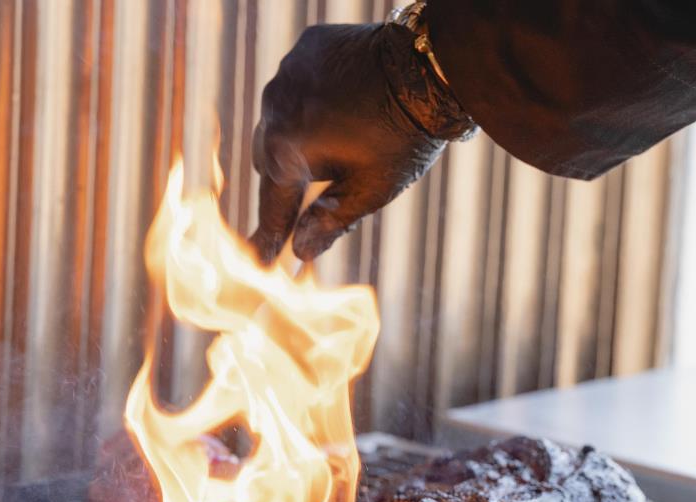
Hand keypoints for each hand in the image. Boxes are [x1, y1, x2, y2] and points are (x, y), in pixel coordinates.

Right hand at [250, 22, 474, 262]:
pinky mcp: (308, 48)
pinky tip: (340, 108)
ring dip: (296, 139)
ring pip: (279, 120)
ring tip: (334, 145)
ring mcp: (289, 72)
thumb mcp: (369, 190)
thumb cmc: (403, 137)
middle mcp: (276, 106)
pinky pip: (297, 86)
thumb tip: (300, 252)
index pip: (273, 202)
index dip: (269, 235)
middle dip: (287, 182)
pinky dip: (310, 103)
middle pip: (269, 161)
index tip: (262, 259)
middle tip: (306, 201)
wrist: (432, 69)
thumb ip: (329, 221)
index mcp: (286, 147)